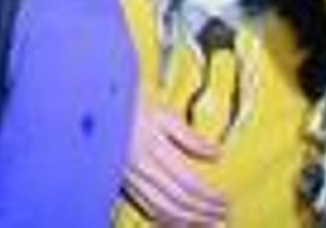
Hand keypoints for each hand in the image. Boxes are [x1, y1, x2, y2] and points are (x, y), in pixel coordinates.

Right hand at [122, 100, 225, 225]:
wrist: (99, 112)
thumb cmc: (133, 109)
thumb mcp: (163, 114)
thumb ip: (189, 135)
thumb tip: (217, 153)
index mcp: (151, 149)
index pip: (188, 182)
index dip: (209, 196)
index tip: (225, 200)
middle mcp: (139, 168)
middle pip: (178, 200)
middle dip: (204, 212)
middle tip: (223, 214)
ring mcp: (129, 179)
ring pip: (163, 209)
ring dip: (189, 220)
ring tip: (209, 223)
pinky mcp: (122, 184)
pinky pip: (147, 208)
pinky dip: (167, 220)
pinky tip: (181, 222)